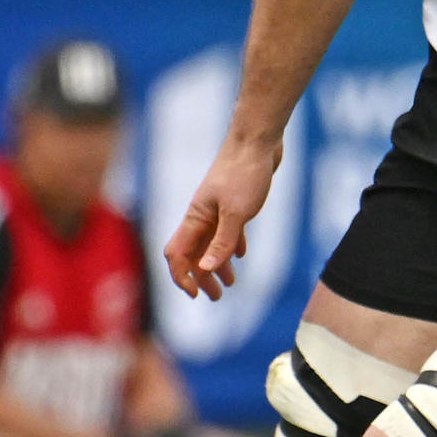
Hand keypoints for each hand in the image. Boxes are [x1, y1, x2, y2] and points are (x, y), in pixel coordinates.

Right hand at [164, 133, 280, 299]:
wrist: (258, 138)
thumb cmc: (246, 173)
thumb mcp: (237, 213)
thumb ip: (223, 241)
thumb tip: (205, 270)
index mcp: (195, 218)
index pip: (177, 255)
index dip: (182, 277)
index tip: (196, 296)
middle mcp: (202, 214)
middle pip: (194, 253)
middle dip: (202, 278)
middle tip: (217, 298)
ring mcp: (217, 207)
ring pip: (211, 242)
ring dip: (217, 264)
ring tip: (231, 283)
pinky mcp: (234, 200)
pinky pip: (228, 229)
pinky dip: (231, 245)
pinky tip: (241, 255)